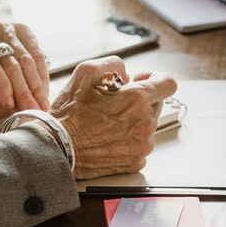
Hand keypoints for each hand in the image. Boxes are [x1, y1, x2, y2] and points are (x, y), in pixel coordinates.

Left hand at [0, 20, 50, 116]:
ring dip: (37, 85)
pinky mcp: (20, 29)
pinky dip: (42, 74)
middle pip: (10, 63)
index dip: (2, 86)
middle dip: (25, 91)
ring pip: (26, 59)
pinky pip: (37, 53)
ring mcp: (3, 28)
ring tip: (42, 104)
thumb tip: (17, 110)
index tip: (11, 105)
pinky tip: (44, 89)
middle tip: (34, 111)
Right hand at [48, 57, 177, 179]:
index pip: (168, 84)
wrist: (57, 147)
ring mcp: (141, 145)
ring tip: (107, 123)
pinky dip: (128, 141)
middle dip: (139, 101)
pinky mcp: (135, 162)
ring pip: (147, 126)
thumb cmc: (69, 113)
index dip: (155, 79)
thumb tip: (126, 73)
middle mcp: (144, 123)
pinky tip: (109, 138)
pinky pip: (140, 146)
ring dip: (133, 121)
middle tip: (114, 104)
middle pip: (156, 105)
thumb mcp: (85, 72)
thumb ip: (114, 64)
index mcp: (137, 99)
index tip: (142, 82)